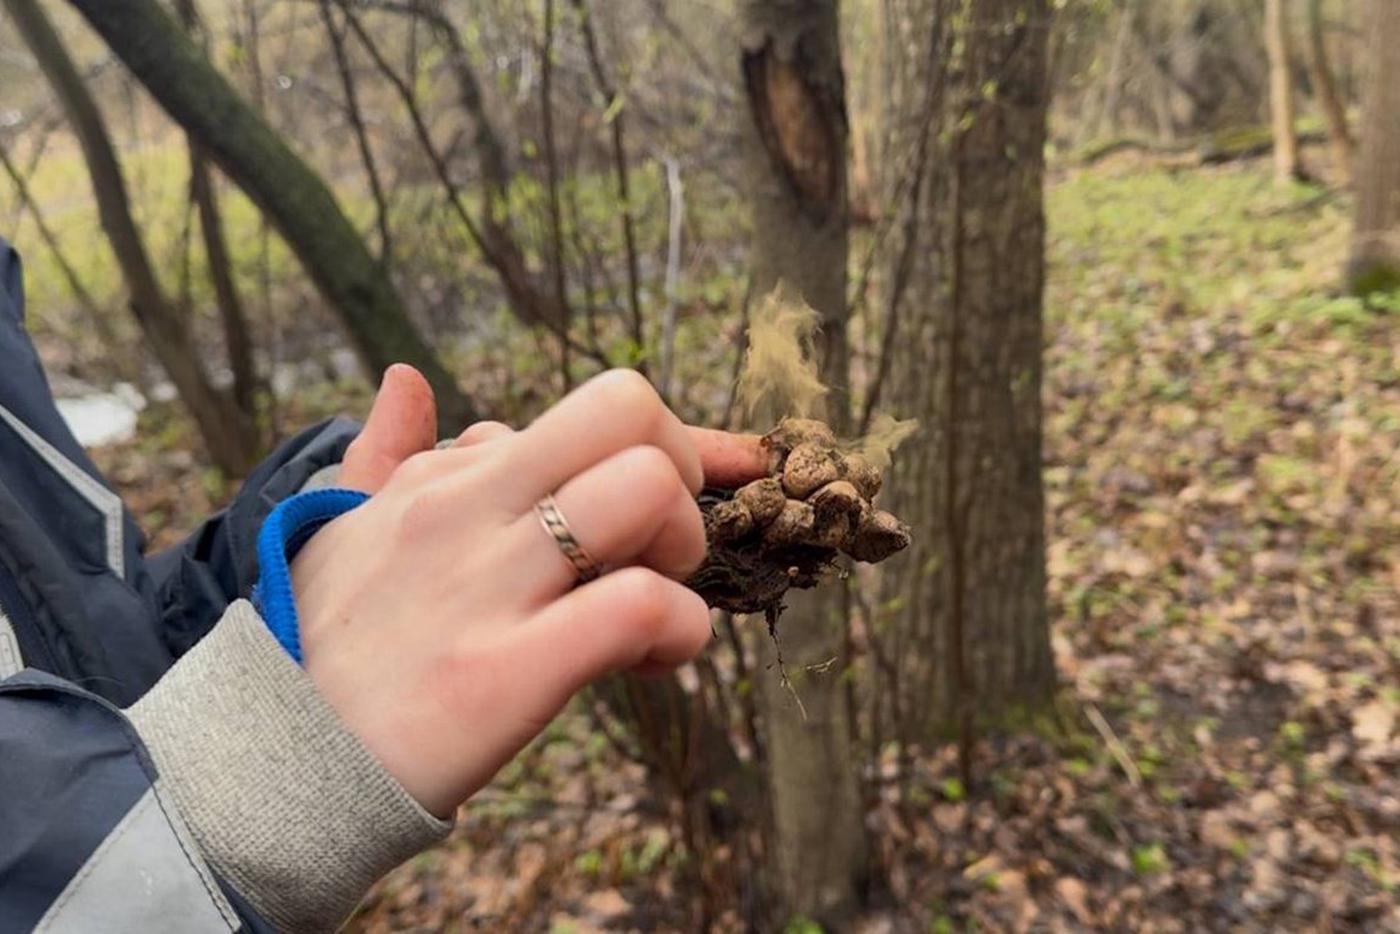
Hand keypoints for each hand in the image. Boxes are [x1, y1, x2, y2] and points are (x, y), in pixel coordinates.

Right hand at [291, 366, 766, 816]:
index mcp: (444, 475)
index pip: (590, 409)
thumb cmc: (322, 650)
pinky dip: (678, 632)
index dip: (671, 441)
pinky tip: (649, 663)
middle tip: (659, 546)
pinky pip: (641, 607)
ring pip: (645, 491)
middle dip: (680, 470)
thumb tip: (405, 378)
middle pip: (626, 410)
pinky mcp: (503, 669)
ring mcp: (485, 583)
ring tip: (653, 602)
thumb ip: (384, 454)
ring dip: (683, 549)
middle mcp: (467, 507)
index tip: (706, 475)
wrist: (266, 769)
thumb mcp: (344, 531)